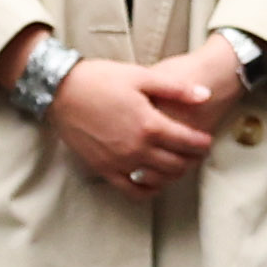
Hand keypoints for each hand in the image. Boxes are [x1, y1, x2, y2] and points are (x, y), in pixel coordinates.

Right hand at [49, 42, 228, 199]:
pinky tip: (153, 181)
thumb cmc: (101, 80)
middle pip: (177, 164)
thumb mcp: (141, 76)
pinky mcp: (104, 169)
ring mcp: (120, 162)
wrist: (61, 92)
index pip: (188, 142)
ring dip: (173, 175)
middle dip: (191, 160)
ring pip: (158, 179)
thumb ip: (176, 89)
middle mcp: (137, 148)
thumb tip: (205, 95)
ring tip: (177, 165)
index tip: (206, 141)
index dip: (202, 144)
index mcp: (149, 125)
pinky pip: (132, 190)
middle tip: (195, 153)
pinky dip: (147, 189)